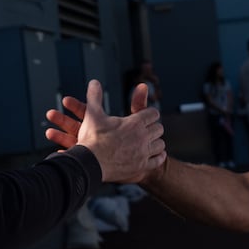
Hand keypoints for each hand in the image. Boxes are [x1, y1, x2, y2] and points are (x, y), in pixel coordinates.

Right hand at [45, 80, 166, 183]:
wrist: (88, 164)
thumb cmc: (91, 139)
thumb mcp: (93, 114)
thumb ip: (95, 97)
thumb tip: (94, 82)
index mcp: (134, 123)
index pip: (153, 113)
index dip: (149, 113)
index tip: (145, 115)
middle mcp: (142, 137)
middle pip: (159, 128)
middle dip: (153, 127)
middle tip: (147, 128)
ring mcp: (143, 153)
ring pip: (160, 145)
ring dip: (155, 142)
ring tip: (149, 142)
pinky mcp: (141, 167)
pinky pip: (158, 161)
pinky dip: (157, 157)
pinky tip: (154, 155)